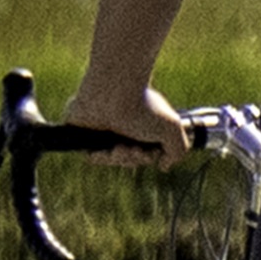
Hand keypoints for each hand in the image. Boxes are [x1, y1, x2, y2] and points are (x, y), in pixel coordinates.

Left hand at [60, 72, 191, 162]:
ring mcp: (101, 129)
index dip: (148, 157)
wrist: (114, 93)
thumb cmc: (143, 108)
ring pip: (111, 159)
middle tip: (135, 149)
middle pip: (128, 158)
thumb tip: (163, 166)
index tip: (152, 152)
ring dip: (120, 158)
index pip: (143, 151)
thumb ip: (177, 150)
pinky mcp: (82, 132)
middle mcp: (121, 126)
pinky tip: (108, 150)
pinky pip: (91, 156)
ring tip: (123, 148)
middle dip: (135, 159)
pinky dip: (101, 157)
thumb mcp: (172, 129)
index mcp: (139, 123)